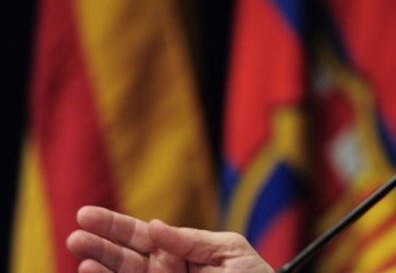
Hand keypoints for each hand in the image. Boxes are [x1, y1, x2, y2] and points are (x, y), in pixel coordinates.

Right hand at [66, 205, 272, 271]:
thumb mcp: (231, 251)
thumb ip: (193, 240)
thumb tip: (156, 226)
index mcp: (181, 252)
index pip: (142, 236)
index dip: (115, 226)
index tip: (87, 215)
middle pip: (126, 259)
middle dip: (100, 247)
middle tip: (76, 237)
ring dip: (103, 270)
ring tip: (84, 261)